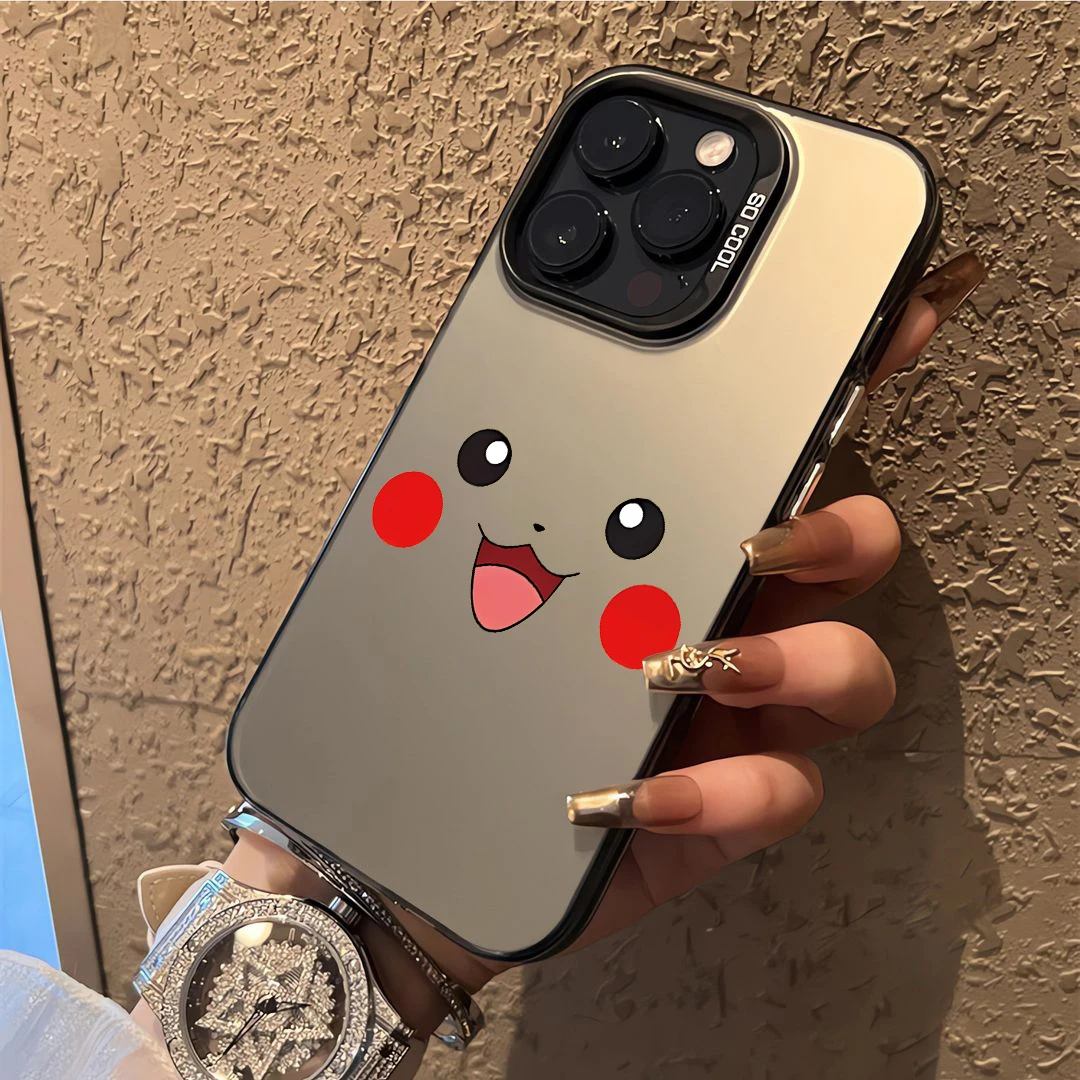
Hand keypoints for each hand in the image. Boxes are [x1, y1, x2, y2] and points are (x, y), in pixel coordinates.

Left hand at [392, 250, 985, 995]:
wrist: (399, 828)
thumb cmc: (422, 684)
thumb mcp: (428, 557)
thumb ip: (470, 471)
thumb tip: (491, 379)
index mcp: (666, 539)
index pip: (772, 450)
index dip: (845, 383)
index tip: (889, 318)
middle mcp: (721, 614)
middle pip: (853, 551)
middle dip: (839, 529)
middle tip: (760, 538)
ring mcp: (731, 716)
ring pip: (850, 672)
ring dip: (794, 658)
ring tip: (685, 666)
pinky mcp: (718, 810)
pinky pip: (781, 795)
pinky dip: (723, 792)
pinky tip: (625, 791)